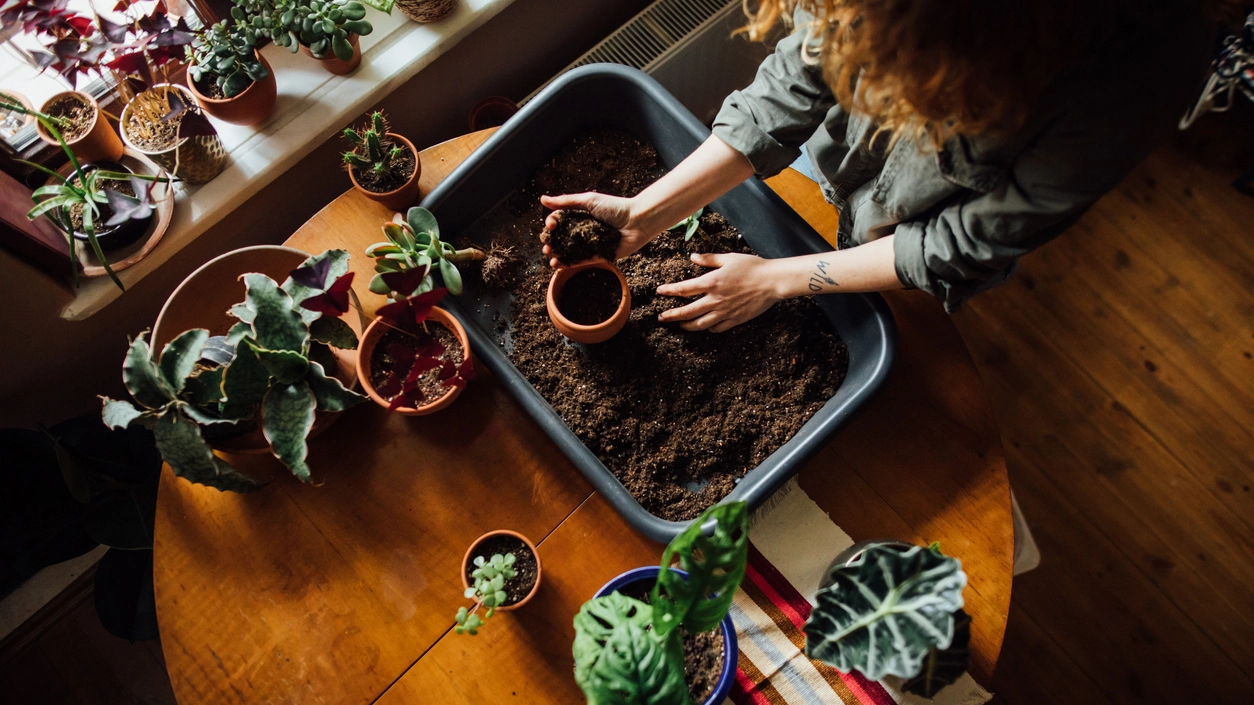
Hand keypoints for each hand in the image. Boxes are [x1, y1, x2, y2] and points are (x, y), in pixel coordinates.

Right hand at [539, 193, 659, 267]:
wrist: (637, 222)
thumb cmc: (615, 208)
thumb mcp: (589, 201)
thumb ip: (566, 201)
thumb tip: (542, 199)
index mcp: (580, 216)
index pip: (559, 221)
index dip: (552, 224)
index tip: (551, 225)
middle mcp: (583, 230)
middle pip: (561, 237)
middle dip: (551, 241)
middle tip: (546, 244)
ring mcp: (589, 244)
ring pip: (568, 251)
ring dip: (556, 254)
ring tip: (549, 255)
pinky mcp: (597, 256)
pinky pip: (580, 261)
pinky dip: (567, 264)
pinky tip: (557, 265)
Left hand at [656, 253, 782, 331]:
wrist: (772, 281)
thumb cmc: (752, 267)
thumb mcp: (728, 258)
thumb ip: (708, 259)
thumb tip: (692, 257)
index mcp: (712, 282)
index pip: (684, 289)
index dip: (669, 291)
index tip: (660, 292)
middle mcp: (715, 299)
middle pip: (687, 311)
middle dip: (672, 315)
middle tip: (661, 318)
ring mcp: (725, 312)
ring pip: (700, 324)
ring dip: (686, 326)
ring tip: (679, 326)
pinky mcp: (735, 319)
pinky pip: (717, 328)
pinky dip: (707, 328)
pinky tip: (704, 326)